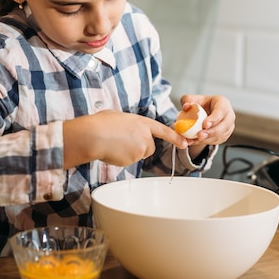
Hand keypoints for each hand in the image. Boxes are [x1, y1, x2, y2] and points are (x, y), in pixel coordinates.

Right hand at [63, 110, 187, 168]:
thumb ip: (130, 124)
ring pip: (138, 155)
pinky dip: (121, 158)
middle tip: (124, 141)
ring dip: (130, 152)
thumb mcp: (119, 117)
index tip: (184, 143)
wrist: (93, 135)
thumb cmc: (101, 123)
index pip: (163, 131)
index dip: (175, 137)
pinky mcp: (132, 160)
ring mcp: (139, 149)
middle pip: (149, 147)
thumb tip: (129, 130)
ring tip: (115, 144)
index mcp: (142, 122)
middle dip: (141, 147)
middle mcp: (144, 136)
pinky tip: (112, 151)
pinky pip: (128, 161)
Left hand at [179, 94, 234, 145]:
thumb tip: (186, 107)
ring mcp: (228, 126)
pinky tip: (196, 141)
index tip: (205, 124)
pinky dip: (206, 142)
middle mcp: (228, 115)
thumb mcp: (193, 98)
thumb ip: (187, 100)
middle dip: (211, 132)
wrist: (205, 112)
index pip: (221, 111)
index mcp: (223, 103)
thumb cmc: (202, 104)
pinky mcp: (225, 135)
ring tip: (195, 139)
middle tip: (200, 135)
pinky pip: (217, 141)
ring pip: (221, 135)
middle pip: (224, 125)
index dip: (214, 119)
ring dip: (208, 139)